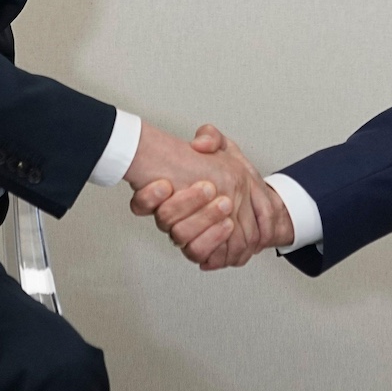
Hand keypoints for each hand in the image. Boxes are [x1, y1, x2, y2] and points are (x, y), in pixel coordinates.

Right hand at [125, 122, 288, 269]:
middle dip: (186, 203)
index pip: (141, 202)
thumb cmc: (228, 172)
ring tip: (225, 204)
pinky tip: (227, 225)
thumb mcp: (222, 148)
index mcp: (167, 192)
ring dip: (203, 219)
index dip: (148, 197)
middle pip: (163, 219)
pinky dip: (212, 239)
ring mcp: (184, 232)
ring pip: (180, 236)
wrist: (250, 196)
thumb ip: (210, 138)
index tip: (166, 184)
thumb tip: (200, 143)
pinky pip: (198, 252)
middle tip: (209, 187)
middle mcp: (171, 215)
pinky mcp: (200, 248)